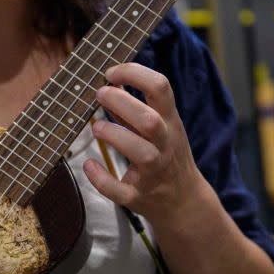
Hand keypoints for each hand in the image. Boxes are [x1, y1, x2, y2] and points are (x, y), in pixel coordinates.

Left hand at [84, 63, 205, 224]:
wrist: (183, 200)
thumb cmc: (166, 154)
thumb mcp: (160, 126)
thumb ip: (135, 106)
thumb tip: (109, 82)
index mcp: (170, 121)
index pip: (161, 87)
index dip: (134, 73)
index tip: (111, 73)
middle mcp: (165, 144)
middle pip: (150, 121)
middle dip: (122, 103)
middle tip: (99, 94)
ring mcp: (155, 172)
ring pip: (141, 154)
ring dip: (115, 136)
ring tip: (96, 127)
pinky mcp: (140, 196)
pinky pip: (121, 190)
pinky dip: (102, 178)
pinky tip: (89, 165)